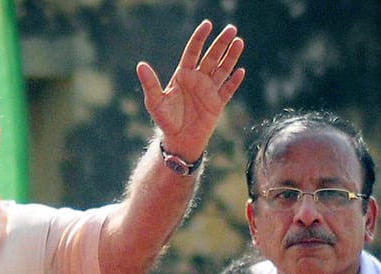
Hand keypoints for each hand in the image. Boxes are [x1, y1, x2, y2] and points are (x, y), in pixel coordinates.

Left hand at [136, 20, 245, 160]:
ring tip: (239, 42)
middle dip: (221, 43)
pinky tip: (240, 71)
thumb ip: (150, 83)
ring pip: (222, 69)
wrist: (178, 140)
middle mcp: (198, 79)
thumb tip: (140, 65)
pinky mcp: (217, 103)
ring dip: (231, 56)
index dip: (200, 38)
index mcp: (183, 75)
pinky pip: (228, 89)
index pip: (193, 52)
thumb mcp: (155, 101)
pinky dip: (234, 81)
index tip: (207, 24)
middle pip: (211, 57)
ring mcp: (209, 90)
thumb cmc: (165, 120)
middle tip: (231, 29)